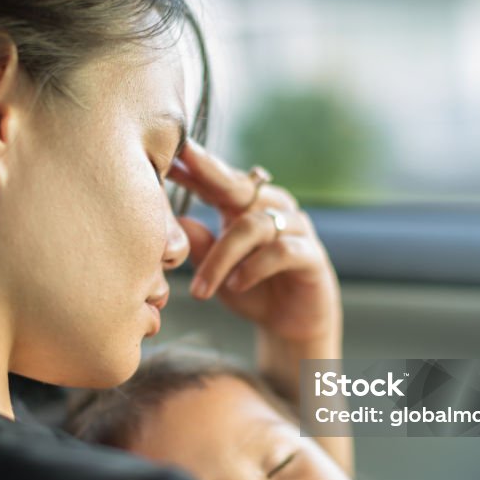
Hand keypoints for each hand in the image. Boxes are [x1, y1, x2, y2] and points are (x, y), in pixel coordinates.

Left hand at [169, 140, 340, 343]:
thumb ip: (200, 246)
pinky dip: (253, 268)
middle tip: (180, 164)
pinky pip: (280, 251)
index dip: (194, 166)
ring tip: (201, 289)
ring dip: (222, 258)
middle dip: (208, 173)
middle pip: (239, 184)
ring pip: (253, 226)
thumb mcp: (217, 271)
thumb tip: (174, 219)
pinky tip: (235, 285)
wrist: (291, 326)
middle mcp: (273, 208)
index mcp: (247, 207)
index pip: (219, 180)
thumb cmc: (251, 290)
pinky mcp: (311, 254)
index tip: (168, 152)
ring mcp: (295, 228)